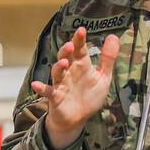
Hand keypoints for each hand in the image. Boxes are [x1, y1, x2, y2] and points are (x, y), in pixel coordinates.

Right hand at [32, 27, 119, 149]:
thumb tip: (114, 36)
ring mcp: (61, 84)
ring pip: (57, 72)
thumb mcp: (103, 77)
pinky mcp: (55, 97)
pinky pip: (47, 91)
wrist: (77, 119)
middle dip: (67, 50)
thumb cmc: (89, 96)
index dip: (80, 40)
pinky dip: (41, 88)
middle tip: (71, 45)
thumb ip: (108, 58)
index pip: (80, 50)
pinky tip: (36, 85)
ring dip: (58, 66)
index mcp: (82, 65)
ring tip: (63, 62)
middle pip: (66, 57)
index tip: (81, 30)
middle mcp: (70, 72)